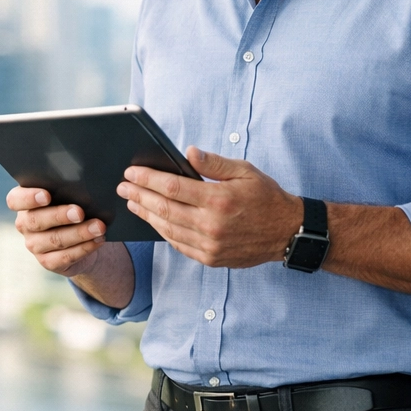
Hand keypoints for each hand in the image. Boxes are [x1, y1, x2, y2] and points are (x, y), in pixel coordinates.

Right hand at [6, 186, 111, 276]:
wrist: (80, 236)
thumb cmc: (72, 204)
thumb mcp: (67, 194)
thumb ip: (68, 188)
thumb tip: (84, 184)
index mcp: (24, 202)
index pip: (15, 200)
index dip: (28, 198)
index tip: (46, 195)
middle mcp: (25, 224)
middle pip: (35, 220)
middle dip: (59, 215)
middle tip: (79, 212)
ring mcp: (34, 245)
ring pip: (54, 239)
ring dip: (79, 233)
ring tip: (99, 227)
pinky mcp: (48, 262)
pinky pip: (65, 257)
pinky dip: (84, 248)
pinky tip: (98, 240)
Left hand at [117, 146, 302, 267]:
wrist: (288, 232)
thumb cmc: (266, 197)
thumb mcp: (244, 171)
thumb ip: (214, 163)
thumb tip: (188, 152)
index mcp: (219, 200)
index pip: (172, 187)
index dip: (147, 179)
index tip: (130, 172)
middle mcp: (211, 225)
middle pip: (164, 209)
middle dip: (139, 195)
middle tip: (122, 187)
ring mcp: (210, 245)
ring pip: (167, 229)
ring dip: (146, 215)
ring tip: (133, 202)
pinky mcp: (211, 258)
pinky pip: (178, 245)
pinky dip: (163, 232)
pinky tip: (154, 221)